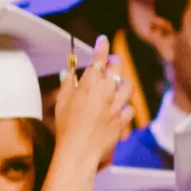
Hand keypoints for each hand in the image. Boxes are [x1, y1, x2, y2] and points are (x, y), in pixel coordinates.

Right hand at [51, 37, 133, 169]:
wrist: (79, 151)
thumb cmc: (66, 126)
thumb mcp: (61, 101)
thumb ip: (68, 84)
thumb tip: (69, 73)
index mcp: (90, 84)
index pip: (99, 58)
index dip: (102, 46)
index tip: (103, 40)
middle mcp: (106, 91)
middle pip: (117, 68)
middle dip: (114, 62)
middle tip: (110, 61)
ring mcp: (116, 106)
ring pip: (128, 86)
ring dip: (123, 82)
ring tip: (118, 83)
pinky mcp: (122, 121)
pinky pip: (129, 109)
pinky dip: (125, 106)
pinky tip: (120, 107)